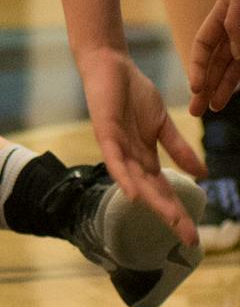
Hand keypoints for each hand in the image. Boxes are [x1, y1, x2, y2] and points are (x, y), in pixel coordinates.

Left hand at [80, 47, 202, 247]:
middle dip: (170, 216)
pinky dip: (123, 177)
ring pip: (135, 181)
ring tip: (169, 221)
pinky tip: (131, 194)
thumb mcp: (162, 124)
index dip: (177, 211)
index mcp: (144, 156)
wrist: (111, 67)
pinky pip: (114, 159)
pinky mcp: (105, 133)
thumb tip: (202, 174)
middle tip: (188, 239)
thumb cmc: (133, 94)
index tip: (193, 234)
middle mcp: (129, 158)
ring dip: (152, 202)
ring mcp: (116, 147)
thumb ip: (178, 149)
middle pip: (151, 193)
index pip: (163, 189)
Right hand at [188, 0, 239, 115]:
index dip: (198, 66)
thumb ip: (236, 18)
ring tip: (216, 107)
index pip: (204, 43)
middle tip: (195, 110)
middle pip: (218, 60)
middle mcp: (238, 28)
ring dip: (225, 87)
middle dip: (206, 85)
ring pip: (237, 66)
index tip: (196, 88)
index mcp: (225, 12)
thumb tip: (235, 52)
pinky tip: (238, 89)